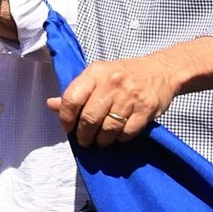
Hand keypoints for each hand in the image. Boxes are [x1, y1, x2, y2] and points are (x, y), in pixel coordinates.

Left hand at [49, 53, 184, 147]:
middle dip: (84, 135)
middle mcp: (112, 83)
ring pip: (109, 129)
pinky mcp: (147, 108)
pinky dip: (120, 138)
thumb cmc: (123, 74)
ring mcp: (131, 96)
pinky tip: (118, 136)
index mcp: (95, 73)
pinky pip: (128, 132)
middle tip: (85, 140)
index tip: (68, 128)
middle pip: (90, 118)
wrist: (161, 70)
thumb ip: (75, 92)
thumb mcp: (97, 76)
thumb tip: (51, 104)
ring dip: (102, 140)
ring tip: (100, 141)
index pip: (72, 99)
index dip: (66, 118)